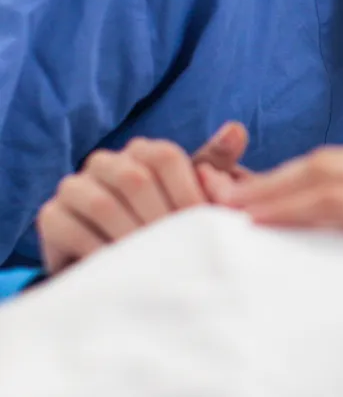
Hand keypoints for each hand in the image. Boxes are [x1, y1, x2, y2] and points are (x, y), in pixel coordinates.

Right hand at [37, 123, 249, 273]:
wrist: (125, 265)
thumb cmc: (167, 224)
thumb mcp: (195, 195)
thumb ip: (215, 166)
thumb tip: (236, 130)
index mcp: (143, 151)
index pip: (165, 156)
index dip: (187, 191)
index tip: (204, 222)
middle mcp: (106, 162)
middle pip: (134, 179)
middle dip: (162, 218)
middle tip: (180, 247)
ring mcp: (74, 187)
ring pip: (102, 204)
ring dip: (132, 235)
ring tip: (153, 260)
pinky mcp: (51, 216)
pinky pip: (70, 229)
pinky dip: (98, 250)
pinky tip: (120, 266)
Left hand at [223, 136, 342, 318]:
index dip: (310, 174)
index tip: (275, 192)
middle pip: (333, 160)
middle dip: (278, 176)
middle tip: (232, 194)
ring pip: (327, 174)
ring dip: (273, 189)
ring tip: (232, 207)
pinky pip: (339, 200)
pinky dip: (294, 205)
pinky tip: (264, 218)